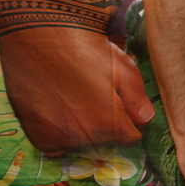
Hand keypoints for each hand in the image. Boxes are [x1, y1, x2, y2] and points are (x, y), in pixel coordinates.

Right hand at [0, 27, 153, 155]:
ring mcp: (59, 138)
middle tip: (97, 101)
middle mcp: (85, 136)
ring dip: (83, 131)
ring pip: (82, 144)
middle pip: (107, 142)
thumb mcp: (123, 68)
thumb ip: (137, 99)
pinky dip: (60, 133)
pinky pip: (56, 145)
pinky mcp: (39, 136)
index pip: (132, 137)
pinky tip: (60, 111)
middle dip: (108, 126)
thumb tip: (145, 119)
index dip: (130, 122)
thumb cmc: (84, 51)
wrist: (38, 40)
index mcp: (110, 122)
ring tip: (77, 103)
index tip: (123, 110)